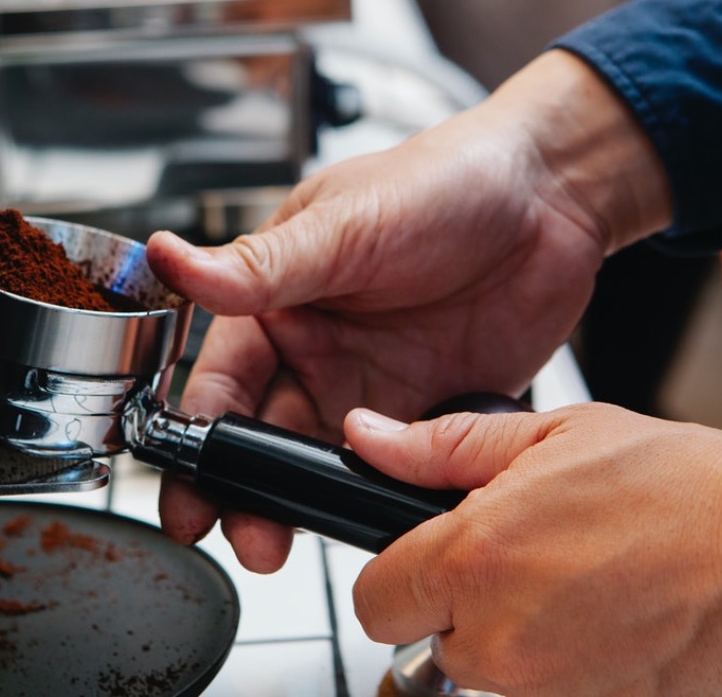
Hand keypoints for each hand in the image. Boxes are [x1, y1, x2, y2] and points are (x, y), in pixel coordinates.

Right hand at [145, 50, 670, 571]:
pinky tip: (373, 512)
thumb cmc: (443, 180)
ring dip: (305, 505)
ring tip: (291, 541)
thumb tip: (170, 259)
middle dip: (245, 493)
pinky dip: (381, 495)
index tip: (185, 491)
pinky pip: (396, 469)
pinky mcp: (430, 412)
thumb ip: (260, 266)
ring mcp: (375, 387)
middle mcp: (320, 352)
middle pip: (264, 440)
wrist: (552, 196)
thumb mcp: (345, 223)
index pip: (222, 383)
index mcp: (279, 302)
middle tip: (243, 537)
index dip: (199, 440)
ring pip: (323, 465)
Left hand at [347, 403, 721, 695]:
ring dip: (521, 631)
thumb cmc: (699, 493)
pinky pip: (552, 693)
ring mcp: (552, 694)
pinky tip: (619, 616)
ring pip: (494, 670)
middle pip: (434, 639)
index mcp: (480, 558)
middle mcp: (504, 640)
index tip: (426, 555)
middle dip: (466, 601)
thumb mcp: (564, 436)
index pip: (375, 599)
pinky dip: (571, 662)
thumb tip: (371, 437)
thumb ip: (448, 445)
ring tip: (590, 577)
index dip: (397, 572)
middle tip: (535, 554)